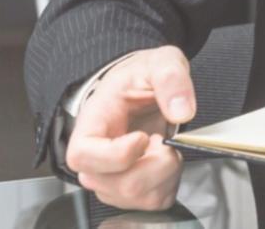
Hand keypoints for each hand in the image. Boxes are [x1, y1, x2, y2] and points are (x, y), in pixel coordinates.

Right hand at [67, 46, 195, 210]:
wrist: (143, 87)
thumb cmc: (141, 78)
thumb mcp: (160, 62)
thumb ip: (171, 79)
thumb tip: (182, 111)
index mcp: (90, 126)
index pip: (82, 157)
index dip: (117, 154)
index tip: (143, 136)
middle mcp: (94, 160)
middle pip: (119, 185)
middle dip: (157, 163)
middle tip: (161, 137)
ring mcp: (110, 181)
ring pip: (140, 197)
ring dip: (166, 172)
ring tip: (163, 144)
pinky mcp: (131, 192)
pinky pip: (155, 202)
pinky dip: (171, 181)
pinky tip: (165, 159)